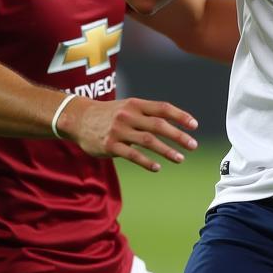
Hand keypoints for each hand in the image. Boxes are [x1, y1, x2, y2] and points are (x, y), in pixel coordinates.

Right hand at [59, 96, 198, 170]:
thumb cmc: (109, 114)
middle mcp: (128, 115)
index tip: (195, 126)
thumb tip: (175, 123)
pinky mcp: (110, 145)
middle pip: (158, 125)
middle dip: (178, 135)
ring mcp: (119, 131)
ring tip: (180, 159)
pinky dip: (147, 162)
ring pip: (148, 141)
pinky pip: (132, 155)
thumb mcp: (128, 107)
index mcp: (135, 104)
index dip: (180, 116)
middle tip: (193, 145)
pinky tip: (157, 167)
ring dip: (167, 151)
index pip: (162, 108)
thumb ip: (148, 113)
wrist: (78, 119)